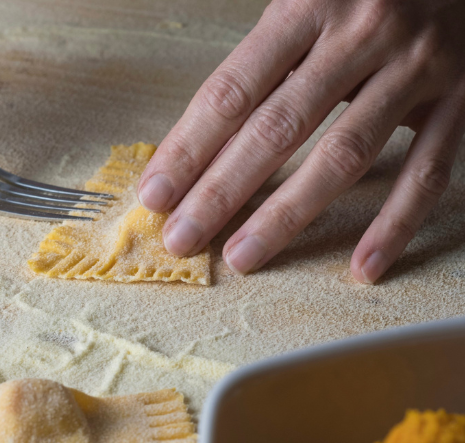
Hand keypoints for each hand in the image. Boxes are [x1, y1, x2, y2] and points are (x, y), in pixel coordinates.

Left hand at [137, 0, 464, 283]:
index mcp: (308, 3)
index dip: (189, 148)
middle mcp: (362, 33)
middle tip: (182, 237)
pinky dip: (395, 224)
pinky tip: (363, 267)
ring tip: (242, 257)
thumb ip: (261, 62)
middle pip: (277, 128)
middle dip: (221, 191)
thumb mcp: (306, 0)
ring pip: (343, 155)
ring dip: (287, 215)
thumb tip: (195, 141)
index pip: (233, 92)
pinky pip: (427, 171)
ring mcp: (417, 66)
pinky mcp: (461, 97)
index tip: (156, 195)